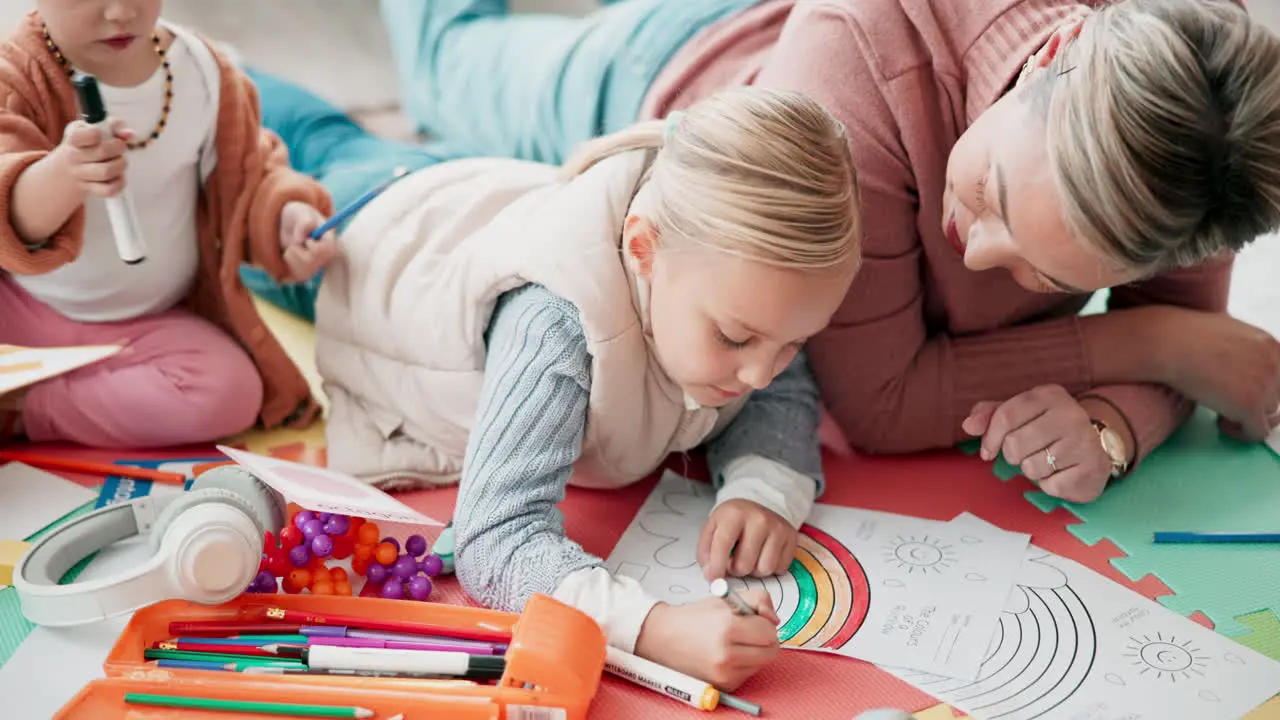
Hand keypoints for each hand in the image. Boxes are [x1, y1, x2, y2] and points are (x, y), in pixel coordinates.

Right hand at [54, 119, 133, 196]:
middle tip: (120, 147)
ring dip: (121, 164)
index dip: (97, 133)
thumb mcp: (89, 131)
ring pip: (107, 171)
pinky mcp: (89, 190)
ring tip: (120, 161)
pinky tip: (118, 175)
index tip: (101, 134)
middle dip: (118, 147)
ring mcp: (80, 175)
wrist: (61, 174)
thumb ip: (112, 127)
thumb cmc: (82, 148)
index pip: (82, 135)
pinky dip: (120, 182)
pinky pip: (109, 189)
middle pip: (103, 151)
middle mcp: (73, 157)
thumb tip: (130, 134)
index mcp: (73, 139)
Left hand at [278, 201, 337, 282]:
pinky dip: (289, 262)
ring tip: (291, 246)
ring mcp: (317, 263)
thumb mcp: (299, 212)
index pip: (329, 249)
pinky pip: (298, 273)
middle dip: (300, 251)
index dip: (316, 247)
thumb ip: (304, 221)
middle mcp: (326, 253)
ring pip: (305, 268)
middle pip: (316, 261)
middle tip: (294, 244)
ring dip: (293, 255)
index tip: (306, 240)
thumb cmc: (297, 215)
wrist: (287, 224)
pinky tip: (290, 253)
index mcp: (329, 237)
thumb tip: (301, 239)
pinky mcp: (307, 270)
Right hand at [633, 591, 779, 690]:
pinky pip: (748, 674)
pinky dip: (744, 664)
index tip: (754, 619)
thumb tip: (775, 620)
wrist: (664, 638)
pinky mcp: (723, 685)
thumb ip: (759, 600)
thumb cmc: (694, 617)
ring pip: (762, 664)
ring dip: (755, 652)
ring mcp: (724, 674)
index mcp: (727, 628)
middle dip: (765, 639)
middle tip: (750, 631)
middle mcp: (726, 655)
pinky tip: (727, 654)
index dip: (765, 623)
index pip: (770, 631)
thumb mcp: (726, 598)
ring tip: (735, 642)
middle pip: (772, 652)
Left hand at [697, 499, 796, 581]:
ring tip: (750, 557)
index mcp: (734, 514)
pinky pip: (780, 568)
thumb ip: (706, 551)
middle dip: (736, 570)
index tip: (713, 579)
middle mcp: (759, 519)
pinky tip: (764, 555)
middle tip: (733, 562)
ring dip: (754, 570)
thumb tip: (711, 575)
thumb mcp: (713, 528)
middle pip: (744, 564)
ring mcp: (778, 528)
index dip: (716, 567)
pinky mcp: (791, 537)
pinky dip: (770, 567)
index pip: (723, 545)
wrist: (759, 505)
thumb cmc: (734, 521)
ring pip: (764, 569)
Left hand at [964, 384, 1112, 502]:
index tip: (987, 452)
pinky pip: (1051, 485)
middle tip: (1027, 453)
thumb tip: (968, 425)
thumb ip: (990, 415)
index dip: (989, 438)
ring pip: (1031, 467)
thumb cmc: (1047, 428)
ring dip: (1032, 470)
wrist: (1098, 445)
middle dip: (1013, 455)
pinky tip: (1062, 472)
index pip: (1005, 416)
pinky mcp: (1092, 468)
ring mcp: (1084, 441)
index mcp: (1048, 394)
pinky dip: (1050, 484)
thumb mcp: (1019, 413)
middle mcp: (1070, 413)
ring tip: (1047, 461)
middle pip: (1015, 444)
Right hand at [1161, 311, 1279, 440]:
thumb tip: (1241, 366)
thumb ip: (1246, 348)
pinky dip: (1240, 432)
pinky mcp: (1249, 406)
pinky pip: (1257, 432)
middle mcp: (1274, 365)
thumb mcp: (1228, 331)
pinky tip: (1219, 421)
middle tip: (1229, 400)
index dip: (1262, 386)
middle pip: (1276, 396)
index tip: (1244, 390)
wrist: (1169, 344)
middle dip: (1255, 400)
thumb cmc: (1186, 336)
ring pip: (1268, 414)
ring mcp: (1265, 386)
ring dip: (1245, 415)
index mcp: (1271, 346)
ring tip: (1220, 409)